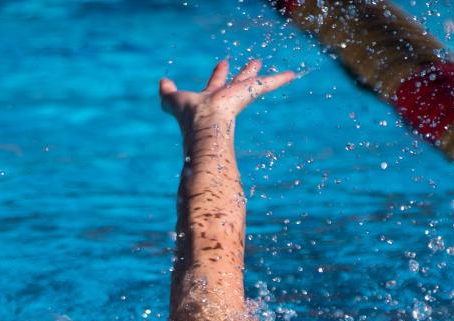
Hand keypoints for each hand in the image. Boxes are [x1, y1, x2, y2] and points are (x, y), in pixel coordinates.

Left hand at [159, 58, 294, 133]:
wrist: (205, 125)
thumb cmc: (189, 116)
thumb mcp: (173, 101)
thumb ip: (167, 94)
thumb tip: (161, 83)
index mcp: (210, 99)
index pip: (215, 84)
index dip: (218, 74)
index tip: (223, 63)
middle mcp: (226, 98)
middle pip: (238, 82)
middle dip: (245, 73)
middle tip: (254, 62)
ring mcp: (240, 97)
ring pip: (257, 84)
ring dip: (268, 78)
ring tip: (282, 71)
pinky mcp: (251, 94)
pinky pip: (268, 84)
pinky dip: (279, 79)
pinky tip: (292, 74)